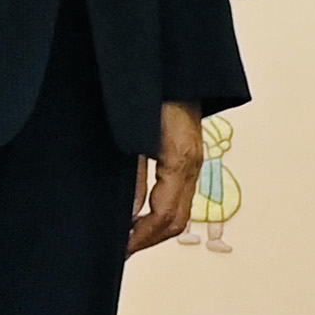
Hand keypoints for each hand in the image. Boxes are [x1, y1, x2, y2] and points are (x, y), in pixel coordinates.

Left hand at [129, 102, 203, 256]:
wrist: (174, 64)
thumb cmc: (149, 91)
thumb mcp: (133, 135)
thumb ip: (131, 175)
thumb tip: (127, 214)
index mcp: (180, 159)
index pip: (165, 216)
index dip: (141, 238)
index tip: (120, 249)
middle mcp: (193, 163)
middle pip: (177, 219)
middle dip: (148, 239)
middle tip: (120, 250)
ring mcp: (194, 159)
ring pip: (181, 209)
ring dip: (154, 227)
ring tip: (127, 236)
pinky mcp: (188, 153)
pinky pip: (180, 192)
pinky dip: (160, 210)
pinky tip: (138, 213)